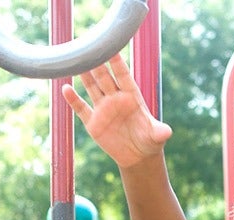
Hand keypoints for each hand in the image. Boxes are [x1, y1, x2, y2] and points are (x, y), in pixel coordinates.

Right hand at [61, 54, 172, 168]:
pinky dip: (73, 99)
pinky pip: (81, 109)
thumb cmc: (150, 141)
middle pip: (105, 78)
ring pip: (92, 88)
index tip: (111, 49)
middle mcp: (116, 100)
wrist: (138, 156)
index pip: (123, 76)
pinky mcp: (94, 123)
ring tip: (75, 61)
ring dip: (85, 76)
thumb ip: (160, 132)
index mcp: (132, 97)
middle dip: (98, 64)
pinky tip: (66, 88)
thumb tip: (167, 132)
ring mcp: (104, 110)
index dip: (117, 63)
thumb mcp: (157, 137)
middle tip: (89, 49)